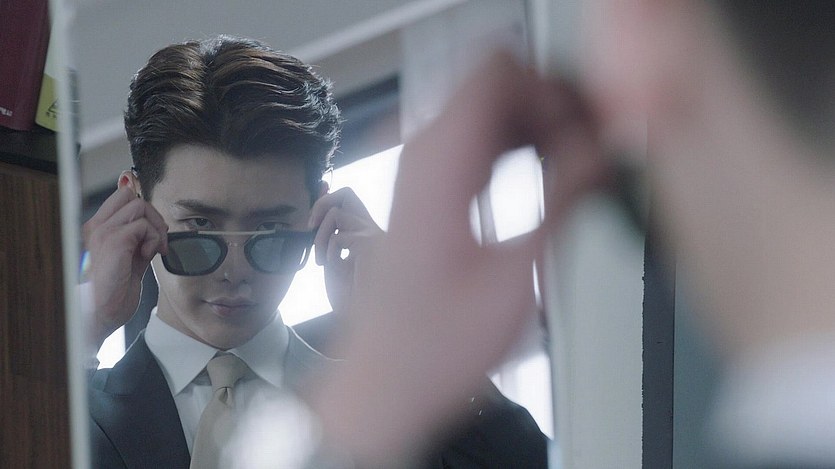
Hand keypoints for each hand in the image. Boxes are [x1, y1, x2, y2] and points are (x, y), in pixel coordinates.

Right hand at [82, 183, 167, 350]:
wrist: (101, 312)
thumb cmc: (116, 289)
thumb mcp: (131, 256)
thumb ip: (139, 237)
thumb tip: (155, 221)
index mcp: (99, 228)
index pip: (122, 195)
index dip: (145, 208)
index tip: (153, 230)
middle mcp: (98, 226)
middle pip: (132, 196)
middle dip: (152, 215)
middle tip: (158, 240)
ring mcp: (104, 231)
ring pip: (140, 205)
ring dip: (155, 228)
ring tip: (152, 249)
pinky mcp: (114, 241)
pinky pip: (144, 226)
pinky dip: (153, 239)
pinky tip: (147, 256)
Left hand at [308, 187, 382, 314]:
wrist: (370, 319)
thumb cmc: (353, 298)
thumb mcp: (333, 262)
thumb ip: (326, 240)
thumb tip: (314, 218)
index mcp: (366, 233)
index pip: (347, 201)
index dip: (326, 199)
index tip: (310, 218)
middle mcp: (373, 229)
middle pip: (346, 193)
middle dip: (321, 204)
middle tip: (311, 228)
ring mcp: (373, 234)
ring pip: (336, 212)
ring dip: (320, 236)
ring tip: (321, 260)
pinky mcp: (369, 242)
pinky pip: (337, 237)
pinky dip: (328, 251)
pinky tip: (332, 267)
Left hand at [309, 53, 610, 464]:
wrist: (386, 381)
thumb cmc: (434, 345)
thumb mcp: (515, 276)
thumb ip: (563, 200)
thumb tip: (602, 153)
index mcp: (439, 164)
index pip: (500, 73)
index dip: (553, 91)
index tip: (588, 130)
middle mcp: (422, 155)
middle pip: (497, 86)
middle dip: (551, 107)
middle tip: (592, 149)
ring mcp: (420, 171)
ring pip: (490, 112)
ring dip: (538, 128)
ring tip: (579, 168)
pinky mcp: (425, 190)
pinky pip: (478, 143)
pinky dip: (517, 148)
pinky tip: (548, 179)